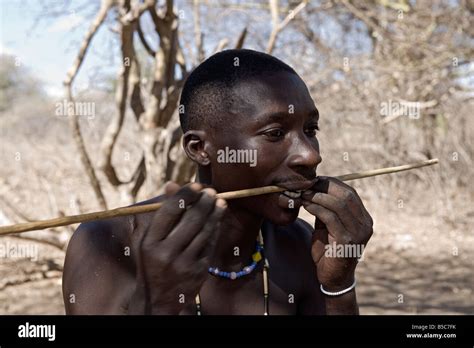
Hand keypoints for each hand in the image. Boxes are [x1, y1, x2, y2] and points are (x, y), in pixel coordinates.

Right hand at [130, 182, 225, 313]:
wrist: (156, 301)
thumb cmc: (152, 262)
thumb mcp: (149, 240)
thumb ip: (162, 214)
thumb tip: (173, 185)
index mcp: (150, 242)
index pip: (169, 211)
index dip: (185, 195)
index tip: (195, 185)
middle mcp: (166, 253)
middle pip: (191, 219)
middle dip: (204, 202)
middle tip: (211, 191)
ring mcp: (184, 263)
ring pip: (205, 231)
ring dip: (215, 214)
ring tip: (220, 202)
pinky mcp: (198, 271)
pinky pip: (210, 245)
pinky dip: (215, 230)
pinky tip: (217, 219)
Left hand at [302, 177, 372, 290]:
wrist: (332, 278)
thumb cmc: (328, 251)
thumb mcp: (328, 226)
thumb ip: (326, 209)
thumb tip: (315, 188)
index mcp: (363, 218)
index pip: (350, 192)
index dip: (331, 183)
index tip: (313, 180)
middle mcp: (365, 224)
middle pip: (346, 195)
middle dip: (324, 187)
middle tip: (306, 185)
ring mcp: (359, 233)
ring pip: (339, 204)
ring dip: (318, 196)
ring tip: (304, 194)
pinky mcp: (347, 241)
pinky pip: (331, 218)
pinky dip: (317, 208)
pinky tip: (306, 205)